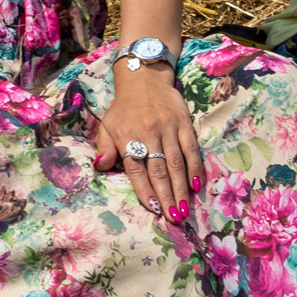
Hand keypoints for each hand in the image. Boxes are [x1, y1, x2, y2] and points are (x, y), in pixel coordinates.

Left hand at [92, 61, 202, 220]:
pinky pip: (191, 148)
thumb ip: (104, 148)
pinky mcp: (183, 122)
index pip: (136, 168)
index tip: (154, 210)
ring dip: (181, 188)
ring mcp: (168, 127)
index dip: (145, 190)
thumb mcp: (107, 125)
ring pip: (176, 162)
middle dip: (167, 196)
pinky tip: (196, 185)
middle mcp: (148, 131)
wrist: (144, 77)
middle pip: (158, 169)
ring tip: (184, 209)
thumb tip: (100, 167)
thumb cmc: (124, 108)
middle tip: (174, 218)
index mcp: (127, 135)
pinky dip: (194, 167)